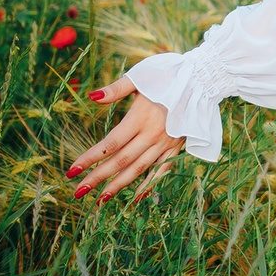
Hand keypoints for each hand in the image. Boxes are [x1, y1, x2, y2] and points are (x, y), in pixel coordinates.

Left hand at [66, 75, 186, 204]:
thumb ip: (116, 89)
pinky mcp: (177, 146)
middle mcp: (153, 134)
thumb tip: (91, 96)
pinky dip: (149, 185)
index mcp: (141, 117)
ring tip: (101, 200)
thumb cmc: (169, 75)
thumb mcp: (141, 77)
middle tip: (79, 192)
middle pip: (121, 160)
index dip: (90, 158)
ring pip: (139, 169)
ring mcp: (166, 143)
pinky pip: (162, 170)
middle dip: (98, 177)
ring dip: (119, 185)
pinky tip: (136, 198)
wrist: (204, 79)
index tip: (72, 170)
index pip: (110, 143)